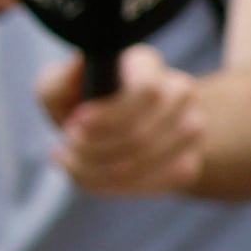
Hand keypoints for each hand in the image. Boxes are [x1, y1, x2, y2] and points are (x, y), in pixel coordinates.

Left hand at [40, 44, 210, 195]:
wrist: (109, 129)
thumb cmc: (82, 103)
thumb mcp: (59, 87)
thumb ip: (59, 81)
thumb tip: (80, 68)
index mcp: (146, 64)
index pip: (148, 90)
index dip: (111, 114)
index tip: (76, 121)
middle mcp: (179, 92)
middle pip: (142, 135)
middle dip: (93, 148)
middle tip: (67, 143)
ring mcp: (191, 128)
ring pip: (145, 164)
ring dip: (97, 170)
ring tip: (71, 159)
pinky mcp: (188, 163)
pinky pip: (151, 185)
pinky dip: (110, 186)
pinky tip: (88, 175)